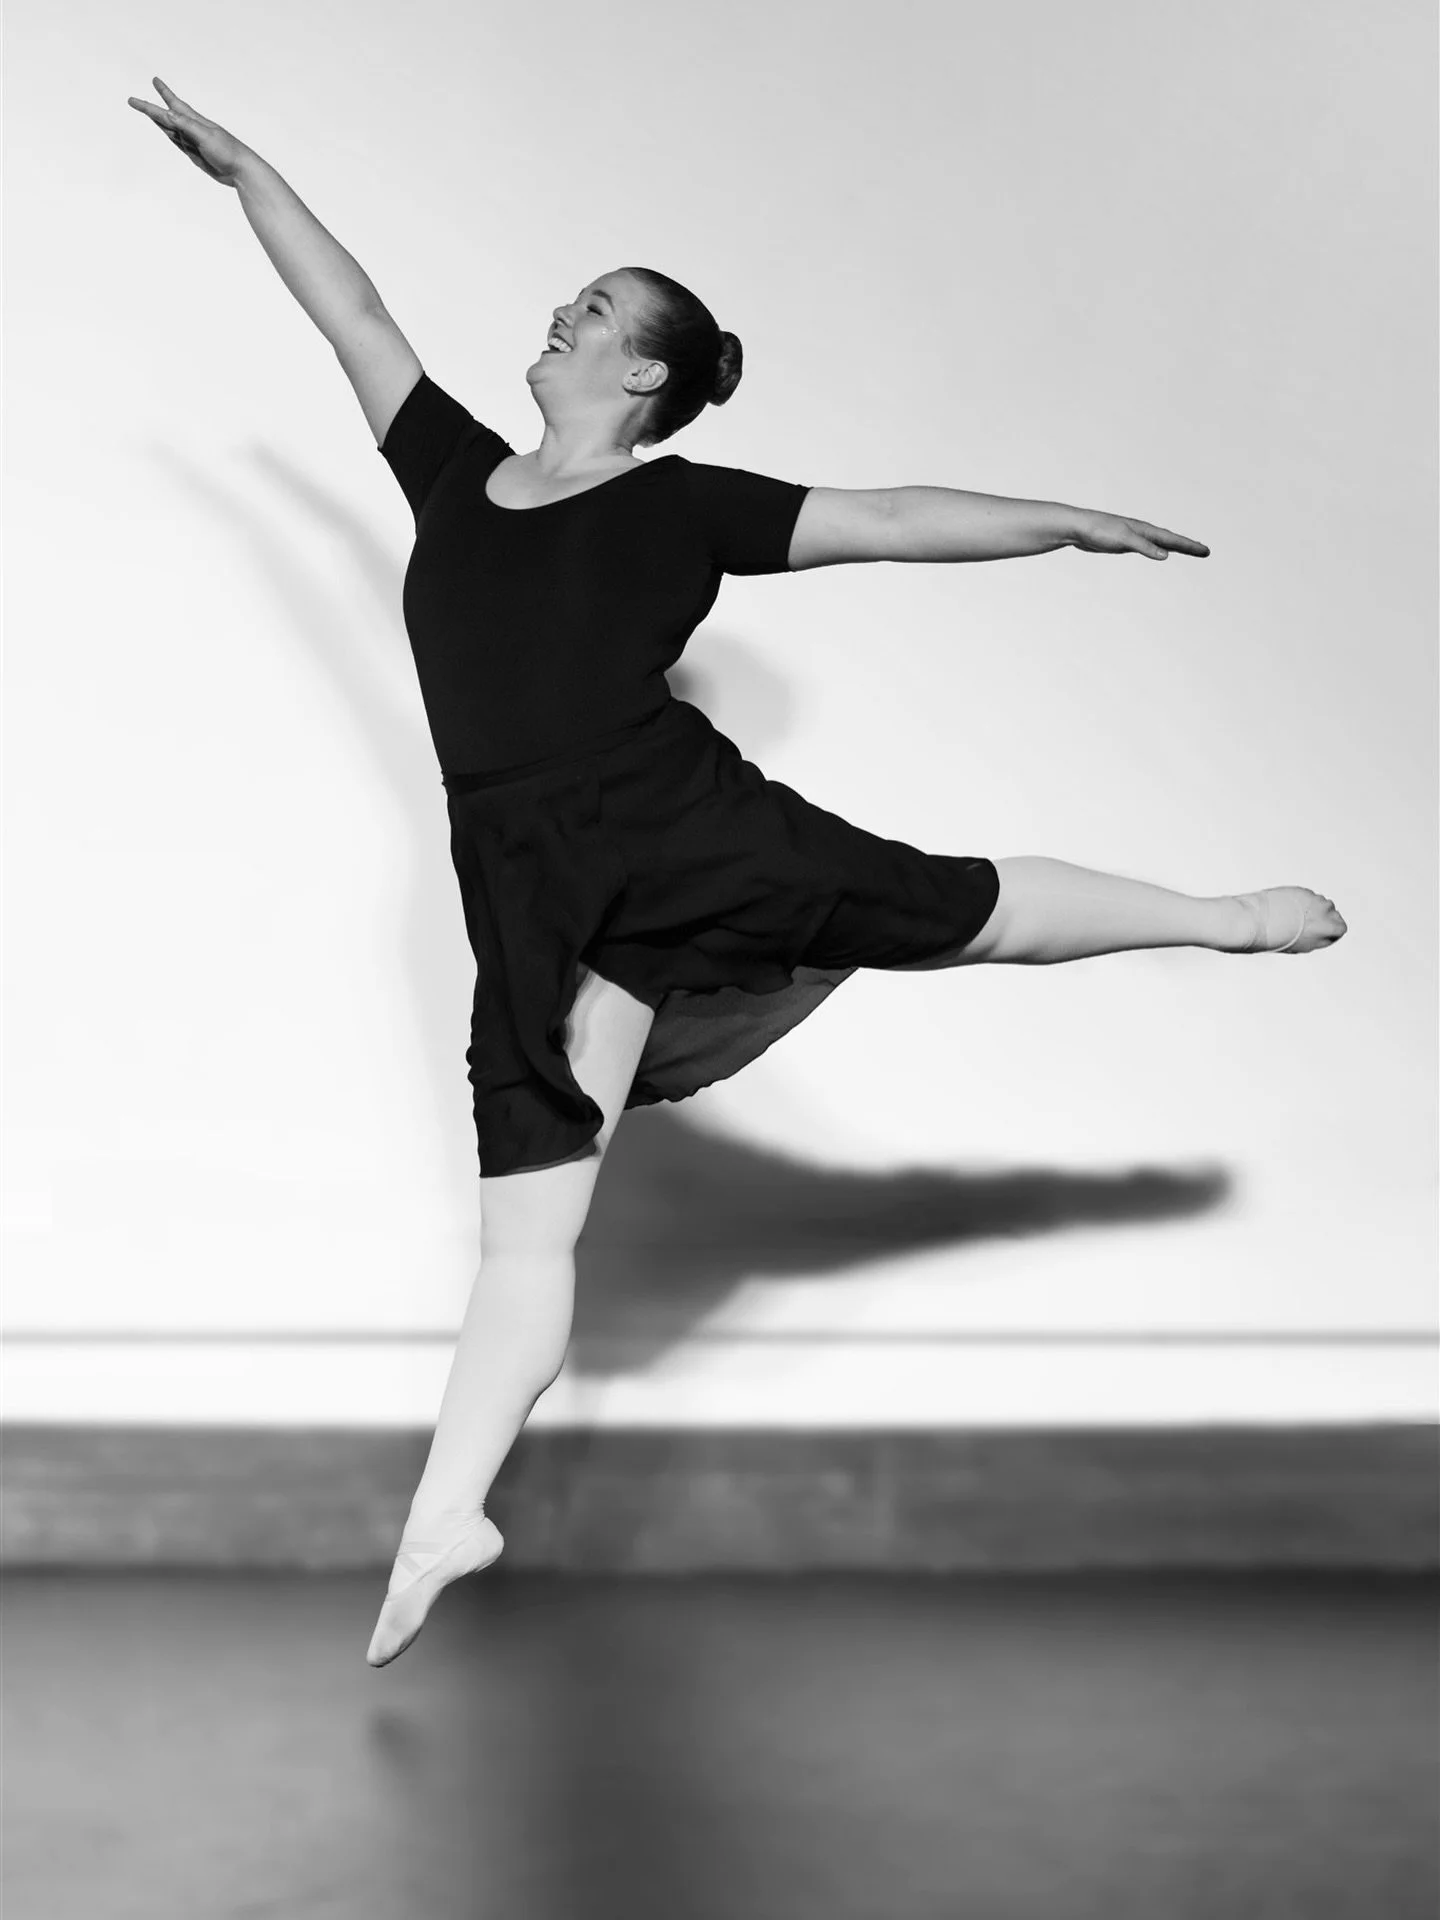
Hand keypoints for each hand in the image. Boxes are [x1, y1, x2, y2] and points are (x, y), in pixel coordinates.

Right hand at [126, 77, 250, 186]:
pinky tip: (167, 131)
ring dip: (158, 120)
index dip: (163, 92)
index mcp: (195, 121)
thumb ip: (186, 125)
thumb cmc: (227, 152)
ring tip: (148, 112)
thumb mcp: (205, 136)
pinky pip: (178, 142)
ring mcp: (193, 142)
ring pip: (170, 129)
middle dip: (151, 108)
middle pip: (166, 116)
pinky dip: (169, 135)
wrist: (240, 171)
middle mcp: (192, 129)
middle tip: (135, 101)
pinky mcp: (195, 154)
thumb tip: (167, 114)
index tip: (154, 80)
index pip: (173, 105)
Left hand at [1071, 510, 1209, 561]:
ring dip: (1175, 547)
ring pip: (1160, 543)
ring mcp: (1133, 537)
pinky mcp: (1123, 543)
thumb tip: (1165, 555)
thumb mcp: (1124, 539)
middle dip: (1188, 546)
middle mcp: (1142, 531)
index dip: (1190, 546)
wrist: (1077, 527)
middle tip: (1205, 552)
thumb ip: (1144, 547)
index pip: (1173, 539)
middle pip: (1170, 540)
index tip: (1205, 551)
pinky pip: (1148, 547)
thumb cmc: (1099, 530)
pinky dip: (1158, 549)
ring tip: (1188, 551)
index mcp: (1144, 529)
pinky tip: (1159, 552)